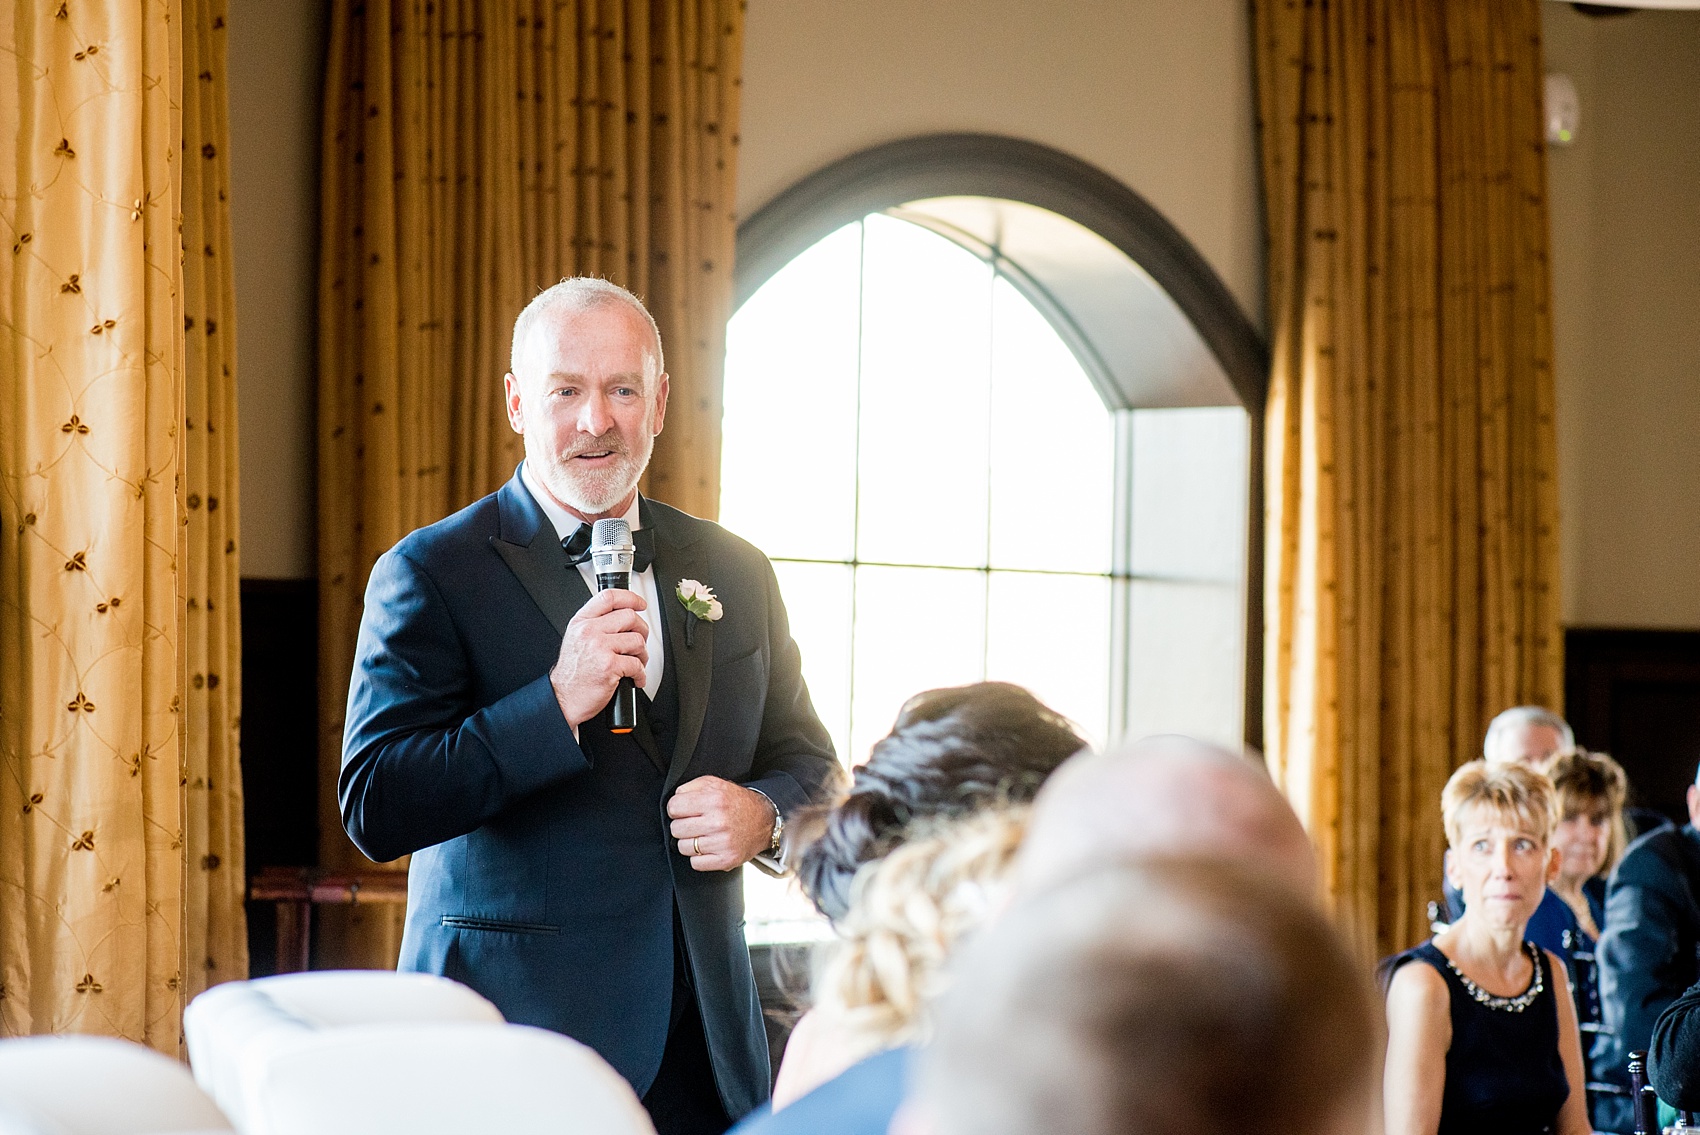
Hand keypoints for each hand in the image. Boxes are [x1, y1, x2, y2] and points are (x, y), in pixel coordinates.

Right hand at [550, 588, 648, 728]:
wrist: (563, 699)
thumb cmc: (573, 674)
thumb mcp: (576, 639)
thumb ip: (595, 624)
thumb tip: (622, 616)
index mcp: (582, 622)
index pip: (609, 597)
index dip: (630, 598)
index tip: (640, 604)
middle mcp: (589, 631)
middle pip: (629, 616)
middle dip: (642, 630)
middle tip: (639, 643)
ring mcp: (599, 648)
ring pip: (637, 640)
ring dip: (643, 654)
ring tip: (636, 662)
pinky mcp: (609, 666)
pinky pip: (637, 664)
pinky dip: (641, 674)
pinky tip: (635, 678)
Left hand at [668, 776, 776, 871]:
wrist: (763, 821)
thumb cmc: (737, 803)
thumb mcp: (715, 784)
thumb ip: (691, 787)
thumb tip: (675, 798)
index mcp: (714, 799)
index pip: (674, 807)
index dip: (676, 808)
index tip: (684, 810)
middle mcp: (718, 822)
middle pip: (676, 829)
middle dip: (682, 825)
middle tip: (695, 823)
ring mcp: (722, 843)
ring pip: (683, 847)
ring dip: (690, 842)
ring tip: (703, 835)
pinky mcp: (725, 860)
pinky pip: (695, 863)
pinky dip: (698, 857)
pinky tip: (708, 847)